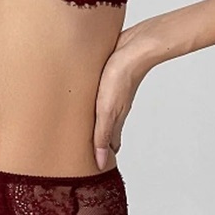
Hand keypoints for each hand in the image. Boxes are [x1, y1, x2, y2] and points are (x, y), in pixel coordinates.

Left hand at [92, 24, 156, 169]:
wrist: (135, 46)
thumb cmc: (121, 76)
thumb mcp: (107, 110)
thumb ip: (101, 135)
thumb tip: (100, 163)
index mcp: (114, 118)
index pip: (108, 144)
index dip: (100, 155)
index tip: (90, 167)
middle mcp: (114, 107)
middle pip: (104, 128)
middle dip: (94, 140)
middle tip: (81, 150)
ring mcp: (112, 92)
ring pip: (102, 111)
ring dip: (92, 120)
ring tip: (79, 128)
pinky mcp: (108, 77)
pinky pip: (99, 94)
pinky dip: (92, 102)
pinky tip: (85, 98)